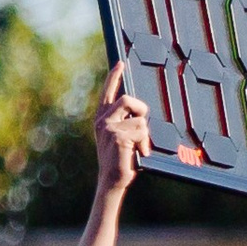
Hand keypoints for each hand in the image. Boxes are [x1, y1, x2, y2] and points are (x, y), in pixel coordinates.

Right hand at [93, 60, 153, 198]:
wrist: (111, 181)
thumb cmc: (119, 161)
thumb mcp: (119, 137)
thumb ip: (125, 122)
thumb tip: (140, 111)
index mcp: (102, 119)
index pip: (108, 93)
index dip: (114, 77)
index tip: (120, 64)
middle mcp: (103, 121)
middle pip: (128, 99)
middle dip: (141, 111)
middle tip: (142, 128)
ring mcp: (109, 128)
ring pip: (140, 119)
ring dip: (144, 135)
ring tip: (137, 149)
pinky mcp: (118, 136)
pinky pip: (142, 131)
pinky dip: (144, 144)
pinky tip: (137, 154)